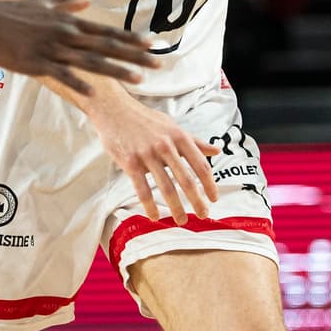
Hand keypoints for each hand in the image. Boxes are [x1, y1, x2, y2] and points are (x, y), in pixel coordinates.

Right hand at [0, 0, 155, 94]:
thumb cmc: (9, 11)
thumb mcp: (41, 2)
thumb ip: (66, 2)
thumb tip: (86, 1)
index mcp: (68, 22)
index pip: (107, 32)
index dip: (132, 39)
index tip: (153, 44)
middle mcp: (66, 34)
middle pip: (107, 47)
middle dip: (136, 56)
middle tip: (160, 64)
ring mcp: (52, 48)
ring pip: (91, 61)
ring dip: (117, 70)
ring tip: (140, 80)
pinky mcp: (35, 62)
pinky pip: (62, 74)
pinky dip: (78, 82)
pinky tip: (95, 91)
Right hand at [83, 91, 220, 224]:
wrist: (113, 109)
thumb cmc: (145, 119)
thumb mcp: (172, 126)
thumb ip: (194, 141)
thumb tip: (216, 151)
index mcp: (179, 137)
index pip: (200, 165)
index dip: (210, 185)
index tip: (214, 199)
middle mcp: (166, 146)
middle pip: (186, 180)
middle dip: (197, 201)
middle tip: (203, 215)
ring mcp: (147, 155)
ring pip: (166, 187)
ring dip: (176, 208)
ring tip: (181, 220)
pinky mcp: (130, 162)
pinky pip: (142, 189)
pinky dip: (150, 206)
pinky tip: (155, 216)